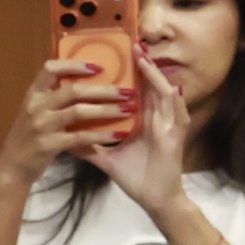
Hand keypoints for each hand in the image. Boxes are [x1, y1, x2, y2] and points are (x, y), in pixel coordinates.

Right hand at [0, 53, 138, 186]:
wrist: (11, 167)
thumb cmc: (28, 137)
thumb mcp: (36, 112)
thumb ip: (55, 99)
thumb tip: (88, 83)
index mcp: (34, 94)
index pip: (51, 68)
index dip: (75, 65)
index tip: (99, 67)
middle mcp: (36, 107)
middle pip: (73, 90)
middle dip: (105, 89)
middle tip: (128, 90)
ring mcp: (41, 126)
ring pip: (79, 111)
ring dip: (108, 109)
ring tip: (129, 108)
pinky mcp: (49, 145)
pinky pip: (80, 137)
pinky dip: (102, 135)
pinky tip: (119, 134)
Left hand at [89, 54, 193, 209]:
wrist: (155, 199)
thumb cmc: (136, 178)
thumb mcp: (108, 158)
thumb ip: (90, 147)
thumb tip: (67, 138)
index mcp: (144, 121)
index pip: (136, 92)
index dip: (130, 74)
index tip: (117, 57)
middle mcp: (158, 119)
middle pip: (151, 87)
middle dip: (144, 66)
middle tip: (133, 45)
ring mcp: (169, 126)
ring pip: (164, 93)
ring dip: (155, 75)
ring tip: (144, 58)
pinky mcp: (177, 136)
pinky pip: (177, 113)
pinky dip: (172, 99)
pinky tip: (168, 87)